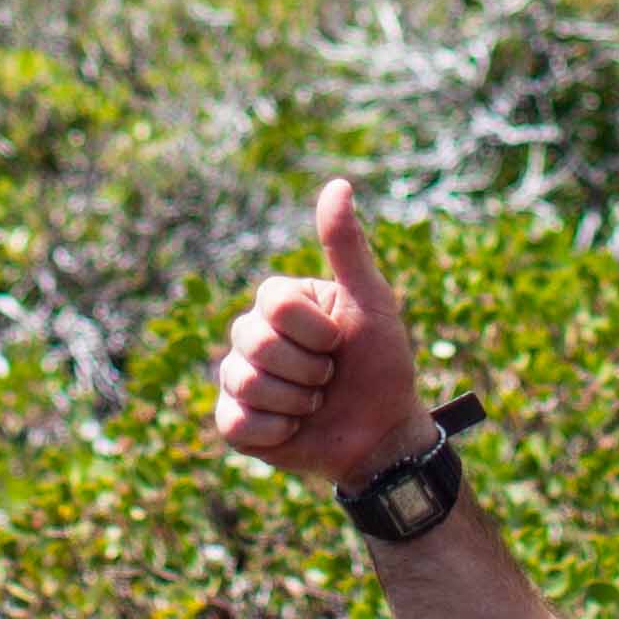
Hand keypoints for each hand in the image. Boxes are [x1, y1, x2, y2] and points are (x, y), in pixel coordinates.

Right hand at [209, 178, 425, 491]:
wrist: (384, 434)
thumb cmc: (381, 365)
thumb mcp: (372, 302)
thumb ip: (347, 247)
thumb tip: (338, 184)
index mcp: (280, 304)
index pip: (274, 302)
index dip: (314, 330)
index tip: (340, 342)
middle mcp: (251, 336)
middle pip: (253, 342)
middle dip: (308, 369)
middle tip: (329, 377)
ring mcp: (239, 379)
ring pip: (244, 383)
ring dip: (296, 402)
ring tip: (314, 404)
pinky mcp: (235, 423)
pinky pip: (234, 422)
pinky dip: (276, 431)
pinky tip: (295, 429)